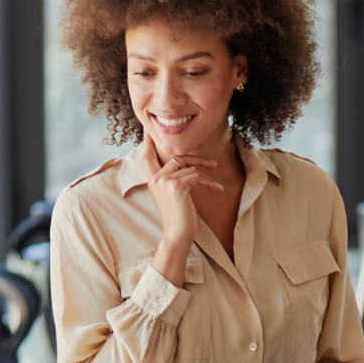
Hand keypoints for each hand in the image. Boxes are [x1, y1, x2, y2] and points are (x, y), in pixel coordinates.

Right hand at [140, 134, 223, 284]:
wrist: (178, 233)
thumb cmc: (179, 217)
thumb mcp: (174, 195)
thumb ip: (175, 180)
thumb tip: (189, 169)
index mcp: (152, 180)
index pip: (146, 156)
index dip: (147, 142)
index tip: (147, 129)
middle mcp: (156, 178)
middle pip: (177, 157)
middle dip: (197, 158)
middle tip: (212, 162)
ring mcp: (165, 180)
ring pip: (189, 167)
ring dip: (207, 175)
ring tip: (216, 184)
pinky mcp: (176, 185)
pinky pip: (196, 176)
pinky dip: (209, 182)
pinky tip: (217, 189)